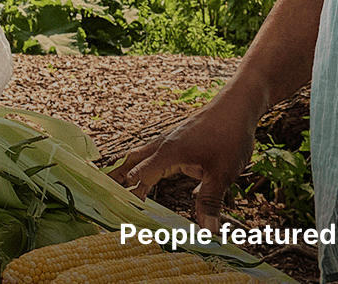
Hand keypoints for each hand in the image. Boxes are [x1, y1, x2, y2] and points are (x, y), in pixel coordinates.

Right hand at [108, 97, 258, 229]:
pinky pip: (151, 155)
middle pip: (131, 162)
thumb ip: (210, 201)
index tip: (117, 209)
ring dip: (126, 171)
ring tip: (112, 186)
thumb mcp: (222, 173)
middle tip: (101, 195)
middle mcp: (162, 145)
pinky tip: (142, 175)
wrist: (237, 106)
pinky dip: (141, 166)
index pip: (140, 175)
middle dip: (116, 178)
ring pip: (139, 157)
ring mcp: (168, 141)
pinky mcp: (175, 141)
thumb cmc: (230, 136)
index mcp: (169, 152)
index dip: (129, 193)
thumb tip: (208, 232)